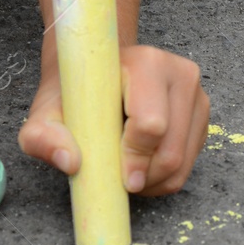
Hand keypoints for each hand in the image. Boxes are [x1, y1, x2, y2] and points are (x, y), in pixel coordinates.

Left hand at [19, 43, 208, 195]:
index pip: (152, 125)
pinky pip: (189, 165)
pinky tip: (141, 167)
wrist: (96, 78)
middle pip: (172, 151)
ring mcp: (197, 96)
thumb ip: (42, 137)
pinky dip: (164, 179)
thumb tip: (70, 162)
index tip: (116, 174)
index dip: (133, 158)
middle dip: (144, 177)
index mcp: (147, 63)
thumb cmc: (75, 95)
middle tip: (117, 178)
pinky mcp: (201, 117)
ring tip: (126, 172)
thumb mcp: (46, 112)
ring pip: (183, 163)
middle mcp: (180, 74)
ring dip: (153, 181)